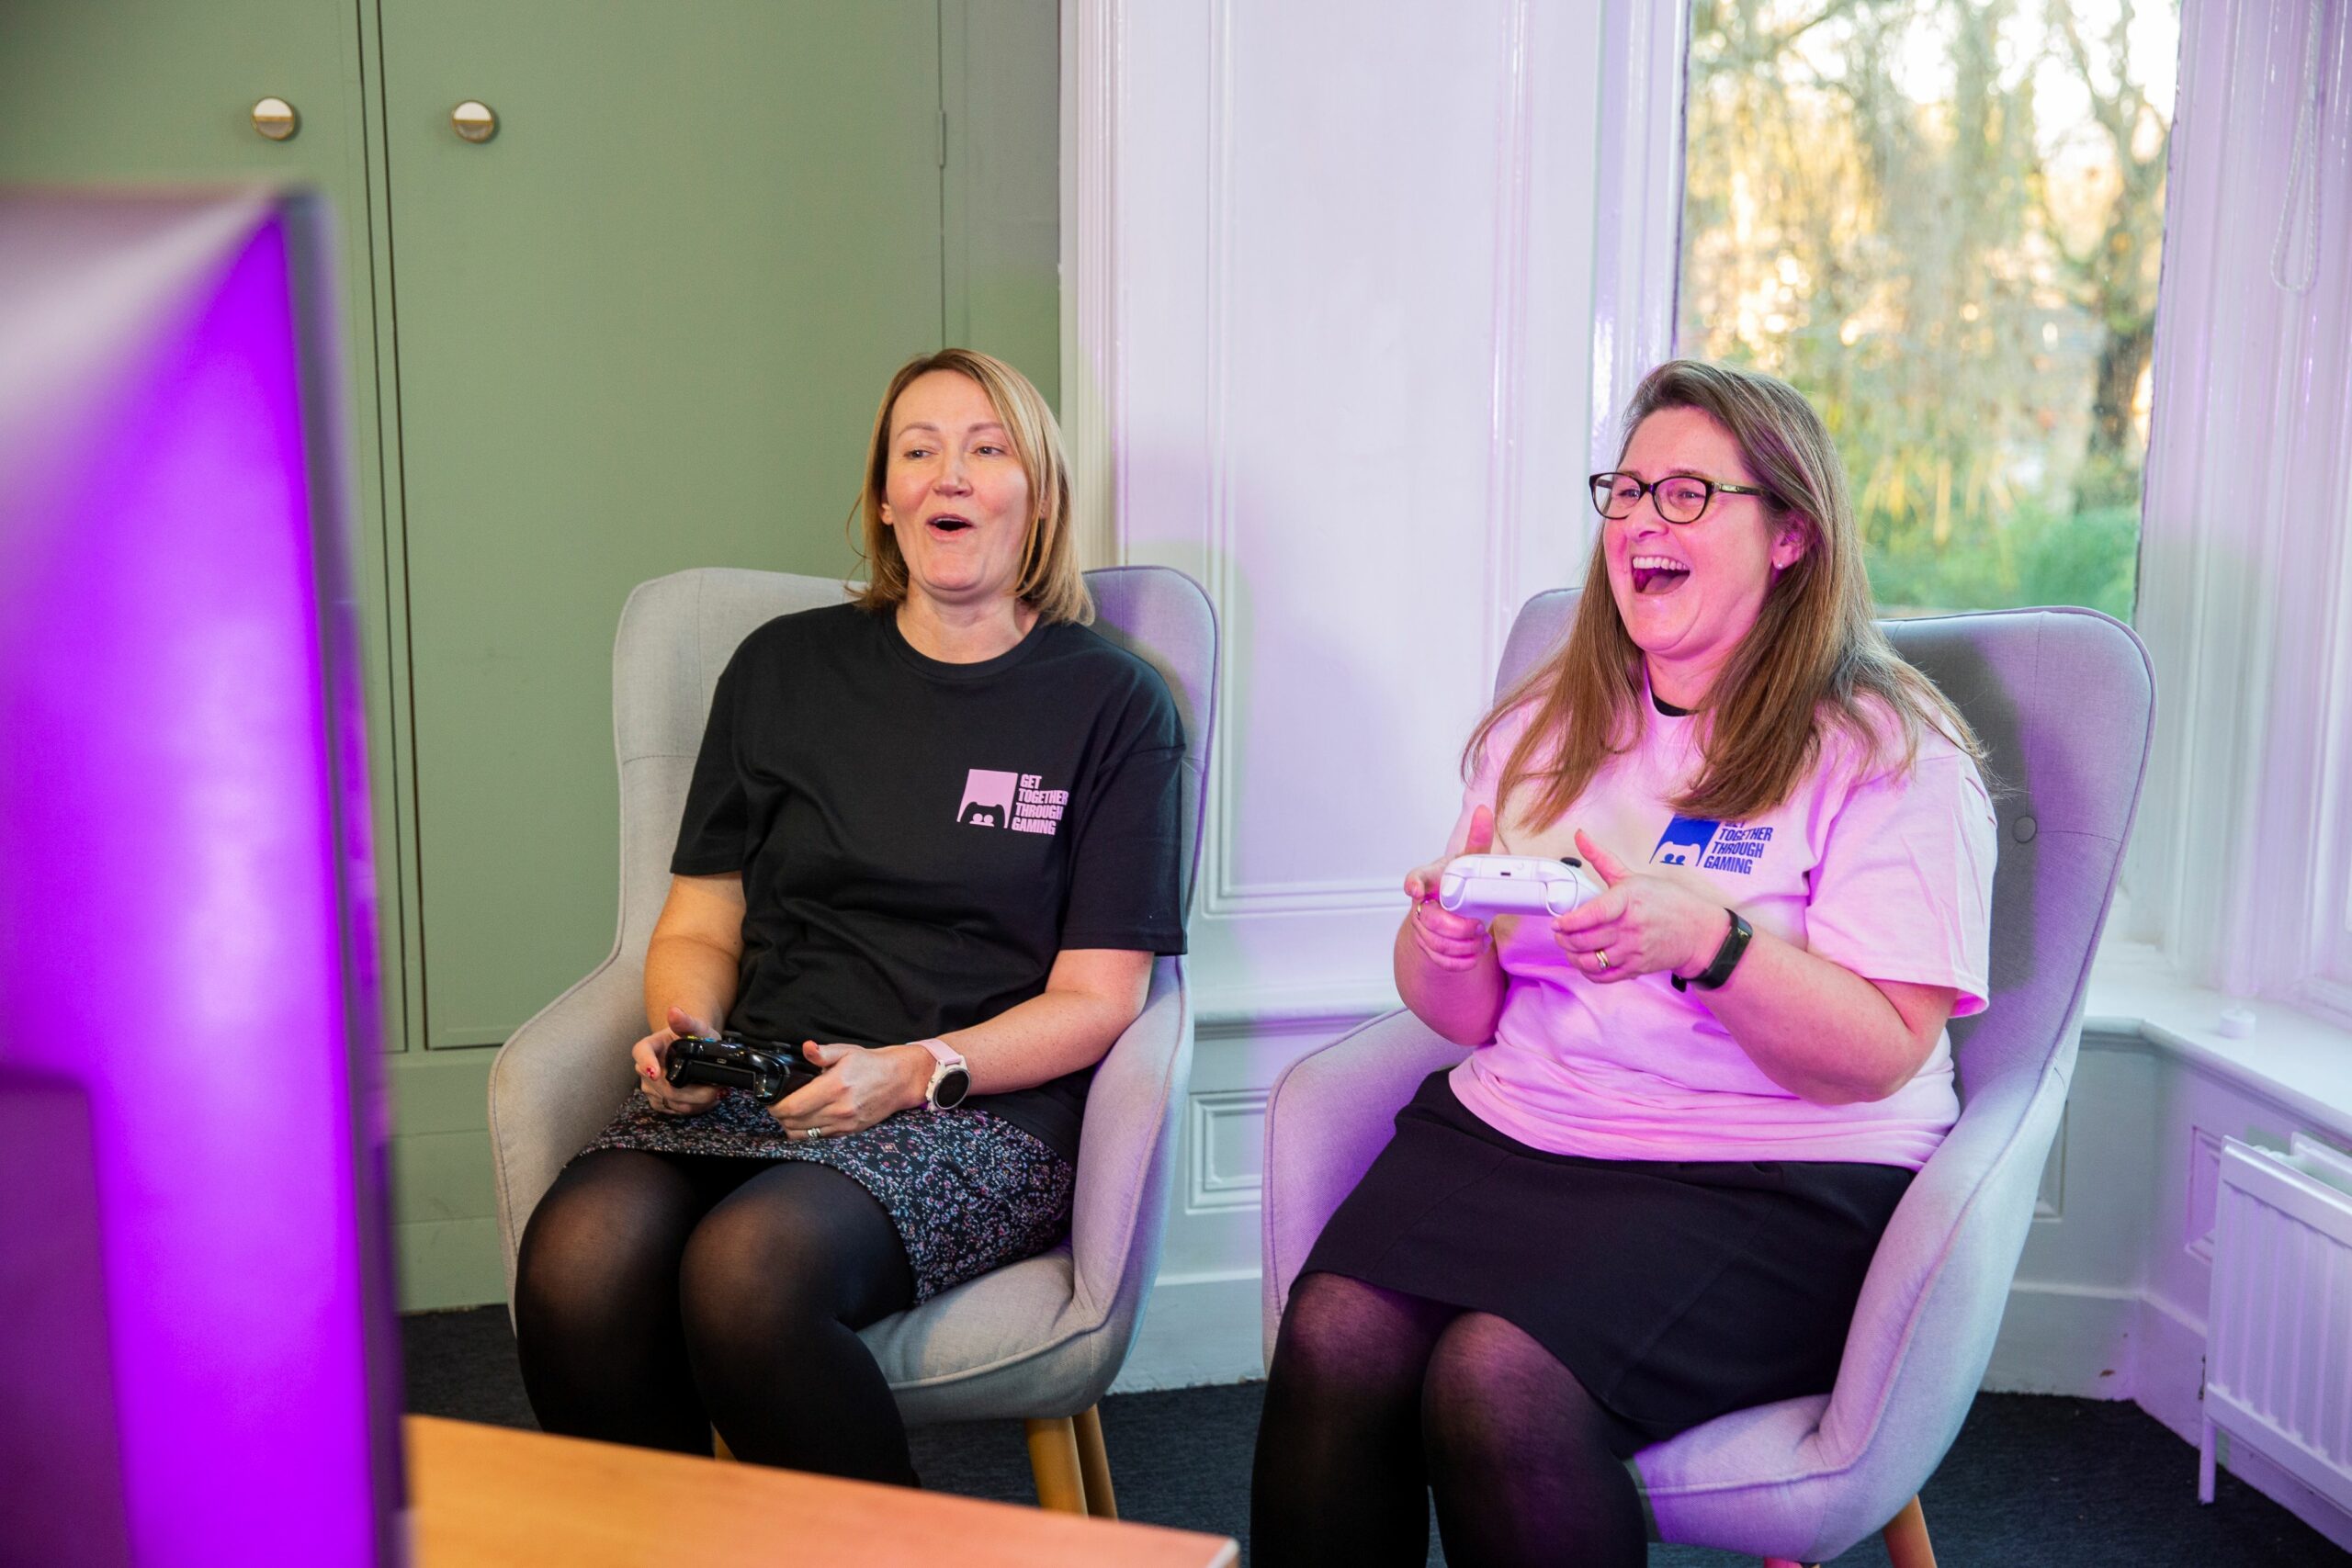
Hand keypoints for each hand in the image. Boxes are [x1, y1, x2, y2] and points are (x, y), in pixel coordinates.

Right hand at [630, 1005, 723, 1114]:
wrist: (694, 1048)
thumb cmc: (692, 1036)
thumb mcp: (695, 1026)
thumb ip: (685, 1020)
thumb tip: (674, 1012)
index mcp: (649, 1046)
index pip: (641, 1053)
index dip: (647, 1063)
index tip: (656, 1072)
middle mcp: (645, 1068)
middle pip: (662, 1086)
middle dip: (690, 1092)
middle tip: (714, 1090)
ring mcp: (651, 1087)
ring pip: (671, 1101)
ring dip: (695, 1101)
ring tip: (715, 1093)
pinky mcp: (659, 1100)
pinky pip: (675, 1109)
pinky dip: (693, 1107)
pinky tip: (706, 1099)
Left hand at [768, 1041, 930, 1139]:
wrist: (898, 1080)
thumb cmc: (871, 1064)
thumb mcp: (846, 1051)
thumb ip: (822, 1052)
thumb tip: (806, 1048)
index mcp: (834, 1087)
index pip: (793, 1107)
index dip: (775, 1106)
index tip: (770, 1100)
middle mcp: (839, 1109)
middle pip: (793, 1124)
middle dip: (779, 1116)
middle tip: (777, 1105)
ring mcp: (844, 1124)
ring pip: (804, 1135)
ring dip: (790, 1127)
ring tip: (789, 1114)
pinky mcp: (849, 1132)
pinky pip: (819, 1139)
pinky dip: (806, 1133)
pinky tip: (805, 1121)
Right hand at [1402, 804, 1496, 972]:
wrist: (1450, 908)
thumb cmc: (1457, 880)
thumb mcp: (1468, 859)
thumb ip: (1477, 838)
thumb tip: (1486, 811)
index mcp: (1431, 878)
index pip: (1417, 879)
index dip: (1414, 884)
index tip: (1414, 890)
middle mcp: (1421, 903)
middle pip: (1429, 919)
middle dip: (1456, 928)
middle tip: (1478, 926)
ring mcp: (1422, 926)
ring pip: (1436, 943)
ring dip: (1462, 946)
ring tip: (1481, 939)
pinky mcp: (1428, 947)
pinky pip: (1440, 960)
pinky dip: (1461, 961)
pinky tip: (1475, 953)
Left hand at [1548, 830, 1732, 984]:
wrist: (1697, 932)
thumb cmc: (1667, 902)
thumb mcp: (1634, 877)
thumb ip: (1602, 859)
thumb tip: (1580, 836)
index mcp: (1628, 901)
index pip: (1594, 914)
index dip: (1570, 920)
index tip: (1558, 921)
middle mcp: (1629, 928)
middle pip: (1585, 940)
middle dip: (1563, 937)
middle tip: (1559, 931)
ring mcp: (1632, 950)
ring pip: (1590, 960)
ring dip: (1572, 955)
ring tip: (1568, 945)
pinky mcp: (1635, 968)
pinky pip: (1603, 976)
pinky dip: (1588, 970)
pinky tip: (1584, 960)